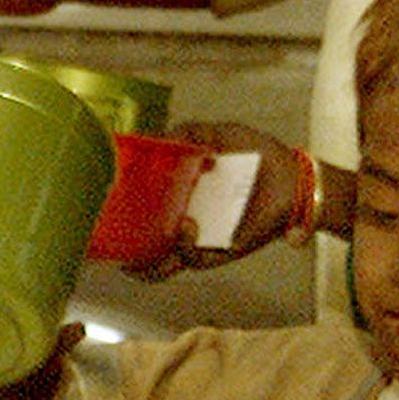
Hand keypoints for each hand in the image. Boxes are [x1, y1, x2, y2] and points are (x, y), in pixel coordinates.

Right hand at [119, 121, 300, 280]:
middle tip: (113, 254)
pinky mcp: (222, 252)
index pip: (147, 219)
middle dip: (128, 261)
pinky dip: (184, 248)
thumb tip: (157, 135)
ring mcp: (204, 241)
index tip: (105, 221)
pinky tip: (185, 227)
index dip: (126, 225)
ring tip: (139, 253)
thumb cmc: (261, 155)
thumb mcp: (220, 135)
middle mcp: (189, 225)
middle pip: (149, 254)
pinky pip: (195, 260)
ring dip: (148, 263)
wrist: (293, 175)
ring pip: (165, 266)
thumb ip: (189, 132)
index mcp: (183, 200)